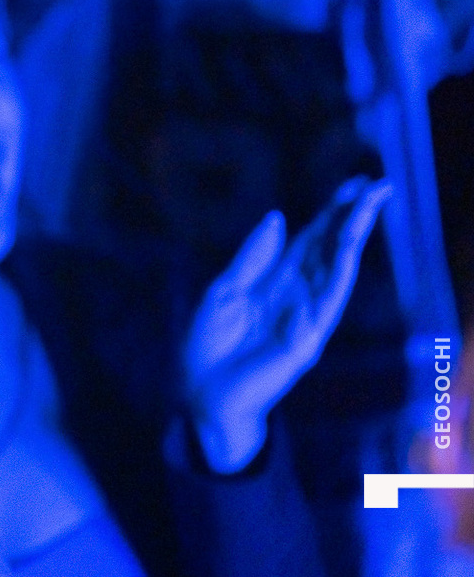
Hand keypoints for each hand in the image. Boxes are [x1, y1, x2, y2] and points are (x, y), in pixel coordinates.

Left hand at [182, 176, 389, 472]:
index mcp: (275, 280)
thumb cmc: (209, 345)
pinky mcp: (306, 340)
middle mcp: (296, 294)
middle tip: (376, 185)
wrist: (201, 392)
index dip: (330, 212)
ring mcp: (305, 317)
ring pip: (336, 270)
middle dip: (352, 217)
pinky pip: (326, 304)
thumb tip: (278, 217)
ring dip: (353, 239)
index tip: (352, 184)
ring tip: (368, 208)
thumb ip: (252, 257)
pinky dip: (337, 277)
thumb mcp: (224, 291)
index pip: (310, 240)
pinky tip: (348, 251)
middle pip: (330, 249)